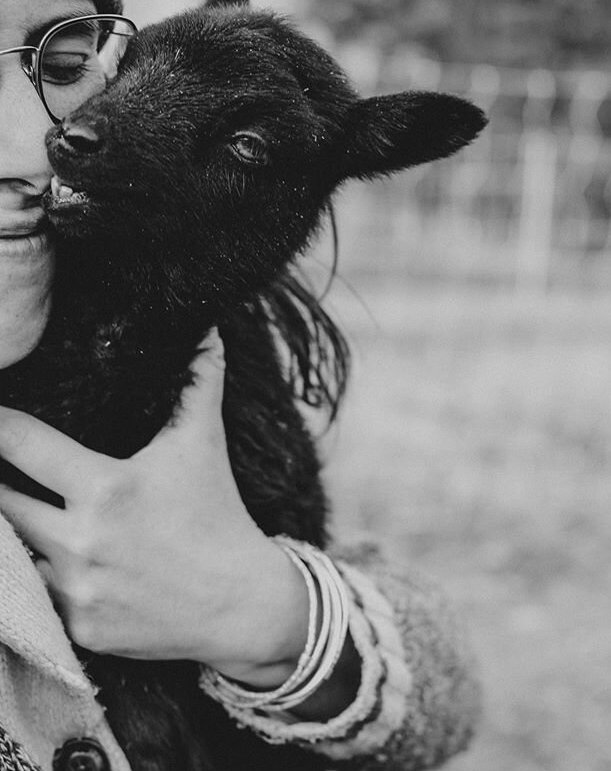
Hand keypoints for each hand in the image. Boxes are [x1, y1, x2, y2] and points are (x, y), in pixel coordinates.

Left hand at [0, 328, 308, 685]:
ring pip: (14, 549)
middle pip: (0, 500)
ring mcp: (76, 589)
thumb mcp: (205, 443)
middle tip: (12, 468)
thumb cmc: (219, 513)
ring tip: (37, 509)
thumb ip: (199, 380)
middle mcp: (81, 540)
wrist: (241, 602)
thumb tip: (207, 328)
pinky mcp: (79, 627)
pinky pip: (40, 593)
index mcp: (106, 488)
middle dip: (0, 480)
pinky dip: (44, 575)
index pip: (19, 443)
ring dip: (20, 528)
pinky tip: (69, 558)